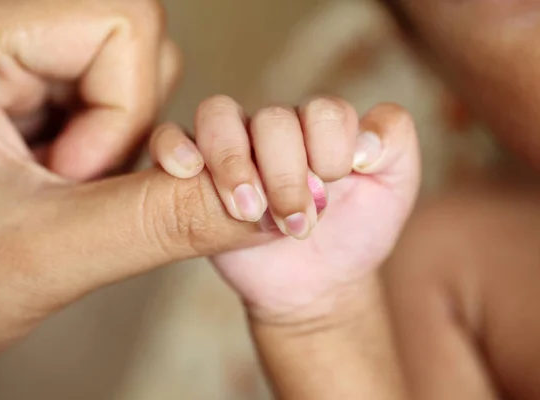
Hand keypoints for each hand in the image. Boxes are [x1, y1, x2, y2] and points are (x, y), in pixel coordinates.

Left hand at [0, 0, 273, 376]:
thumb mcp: (47, 254)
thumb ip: (162, 223)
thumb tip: (263, 206)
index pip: (121, 17)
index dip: (124, 105)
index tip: (70, 176)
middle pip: (135, 36)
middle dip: (127, 123)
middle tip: (65, 182)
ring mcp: (10, 53)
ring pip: (132, 64)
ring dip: (122, 136)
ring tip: (59, 183)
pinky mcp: (27, 83)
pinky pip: (111, 90)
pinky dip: (110, 142)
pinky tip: (62, 176)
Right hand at [151, 95, 420, 320]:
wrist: (316, 282)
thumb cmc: (354, 232)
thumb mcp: (396, 188)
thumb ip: (395, 144)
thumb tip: (359, 136)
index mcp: (320, 124)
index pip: (323, 110)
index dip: (330, 151)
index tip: (335, 190)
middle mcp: (275, 128)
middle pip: (272, 119)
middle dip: (287, 176)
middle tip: (298, 223)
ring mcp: (233, 149)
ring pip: (218, 116)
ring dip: (234, 162)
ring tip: (250, 210)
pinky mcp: (196, 177)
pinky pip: (168, 139)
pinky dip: (172, 147)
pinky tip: (187, 170)